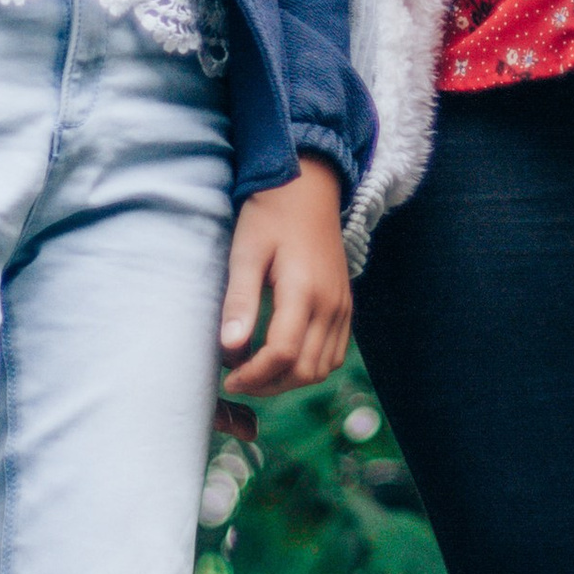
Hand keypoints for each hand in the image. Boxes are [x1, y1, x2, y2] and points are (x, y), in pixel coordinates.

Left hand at [220, 156, 352, 395]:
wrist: (307, 189)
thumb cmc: (270, 216)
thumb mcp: (246, 252)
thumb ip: (240, 300)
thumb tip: (229, 347)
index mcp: (304, 291)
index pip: (284, 354)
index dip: (254, 375)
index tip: (228, 379)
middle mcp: (331, 304)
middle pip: (306, 370)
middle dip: (270, 384)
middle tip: (238, 378)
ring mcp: (342, 306)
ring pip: (323, 367)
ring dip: (290, 379)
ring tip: (257, 370)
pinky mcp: (345, 305)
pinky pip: (334, 352)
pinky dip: (309, 365)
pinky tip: (282, 356)